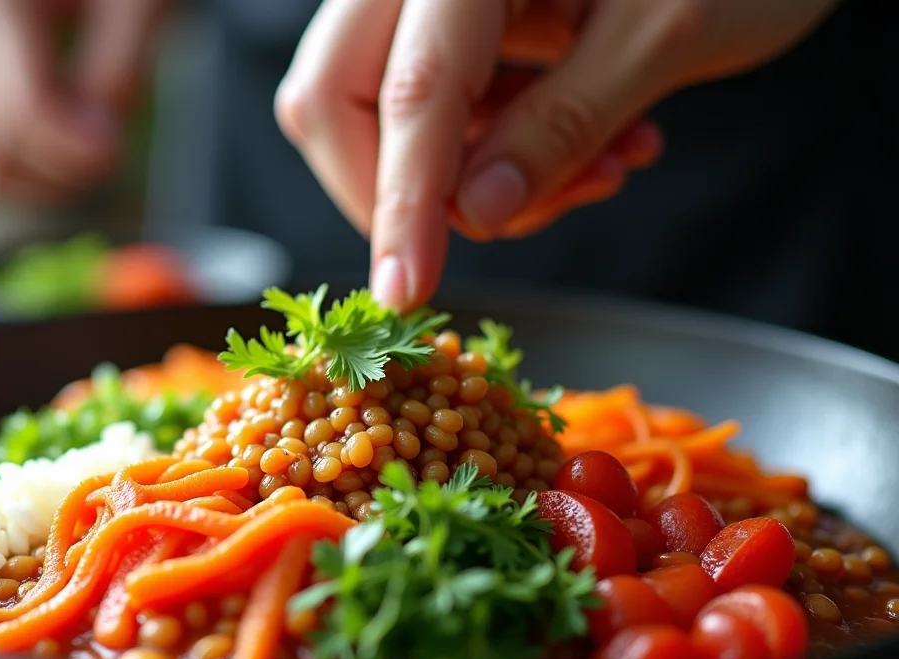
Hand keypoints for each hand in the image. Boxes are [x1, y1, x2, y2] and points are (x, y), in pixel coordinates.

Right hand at [0, 0, 167, 203]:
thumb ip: (117, 71)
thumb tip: (97, 147)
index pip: (23, 119)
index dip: (77, 153)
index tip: (115, 147)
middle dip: (62, 170)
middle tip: (111, 147)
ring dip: (41, 177)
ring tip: (91, 147)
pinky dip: (24, 164)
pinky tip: (68, 142)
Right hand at [275, 0, 838, 309]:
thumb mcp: (664, 36)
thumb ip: (562, 124)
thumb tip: (473, 212)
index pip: (409, 90)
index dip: (402, 203)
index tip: (405, 290)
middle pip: (337, 95)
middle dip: (402, 190)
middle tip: (498, 224)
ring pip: (378, 111)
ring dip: (473, 177)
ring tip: (600, 172)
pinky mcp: (453, 19)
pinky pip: (432, 105)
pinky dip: (498, 150)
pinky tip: (595, 149)